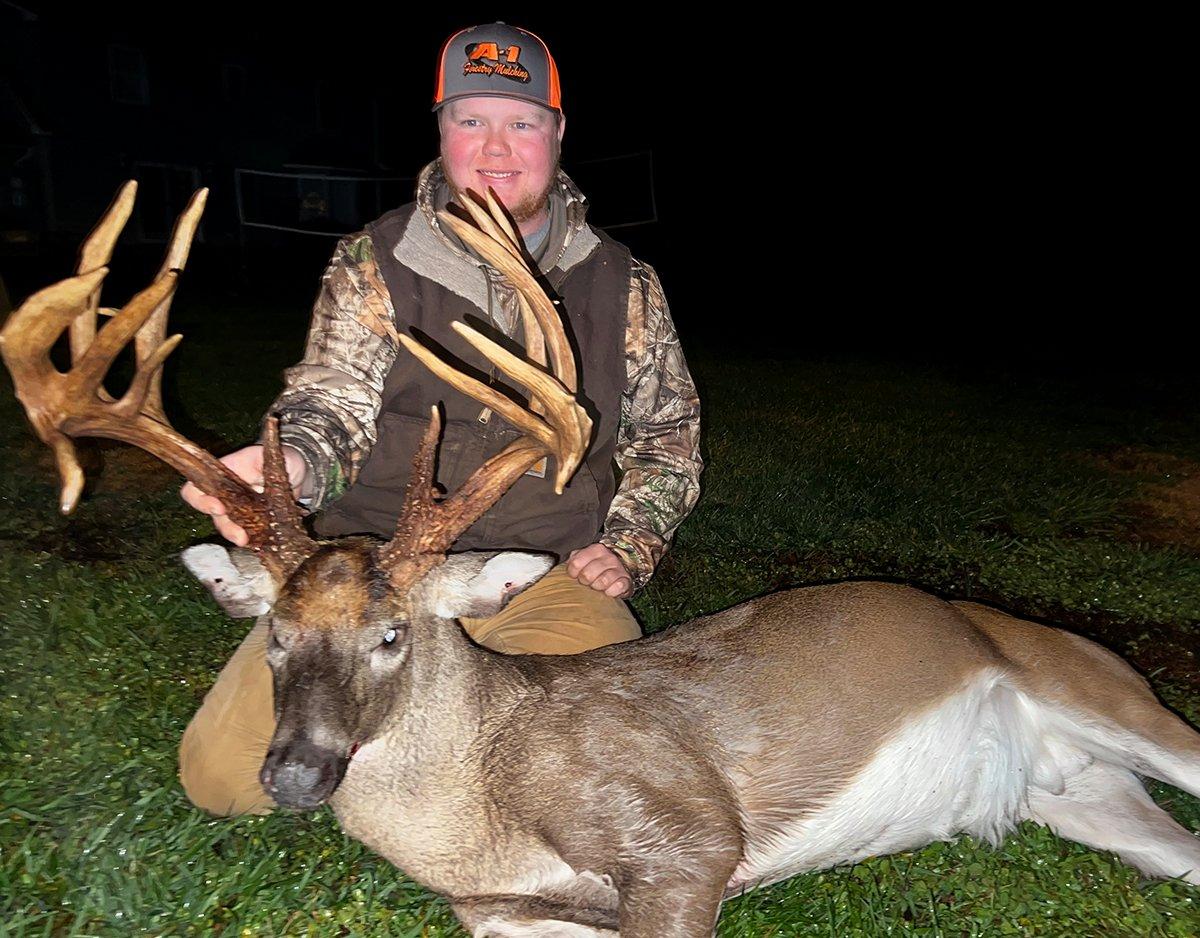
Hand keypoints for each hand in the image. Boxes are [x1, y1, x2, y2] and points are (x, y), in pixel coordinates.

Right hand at [180, 445, 307, 546]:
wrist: (299, 471)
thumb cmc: (282, 458)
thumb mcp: (272, 455)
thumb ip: (262, 462)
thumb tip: (255, 473)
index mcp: (224, 474)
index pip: (195, 489)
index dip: (201, 501)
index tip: (219, 508)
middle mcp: (226, 494)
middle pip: (213, 515)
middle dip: (225, 527)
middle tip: (239, 536)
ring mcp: (239, 509)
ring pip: (228, 527)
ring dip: (236, 536)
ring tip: (247, 541)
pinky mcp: (254, 521)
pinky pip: (247, 533)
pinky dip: (252, 540)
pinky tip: (259, 543)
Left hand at [566, 544, 632, 598]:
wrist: (622, 571)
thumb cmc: (597, 567)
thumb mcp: (585, 559)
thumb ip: (573, 559)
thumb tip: (560, 564)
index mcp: (596, 549)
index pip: (575, 563)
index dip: (573, 574)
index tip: (577, 575)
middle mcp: (608, 557)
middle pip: (587, 575)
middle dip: (586, 582)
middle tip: (589, 582)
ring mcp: (619, 568)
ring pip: (602, 582)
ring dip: (598, 587)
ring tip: (598, 586)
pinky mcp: (626, 581)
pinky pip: (616, 588)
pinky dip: (611, 592)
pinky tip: (608, 591)